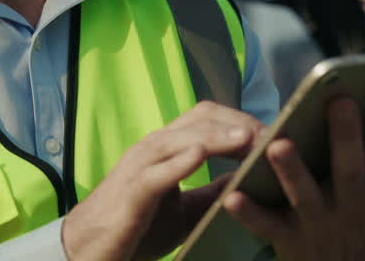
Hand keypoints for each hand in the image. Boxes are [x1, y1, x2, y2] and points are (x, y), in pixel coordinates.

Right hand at [61, 101, 264, 260]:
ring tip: (248, 137)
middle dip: (238, 122)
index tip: (274, 132)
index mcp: (167, 148)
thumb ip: (213, 191)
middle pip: (200, 118)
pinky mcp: (131, 192)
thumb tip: (249, 179)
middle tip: (272, 134)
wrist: (90, 251)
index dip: (241, 120)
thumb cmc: (136, 227)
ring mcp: (139, 166)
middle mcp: (153, 148)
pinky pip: (155, 172)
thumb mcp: (185, 209)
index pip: (208, 117)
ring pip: (181, 138)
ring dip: (217, 136)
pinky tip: (200, 156)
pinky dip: (179, 162)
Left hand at [223, 78, 364, 260]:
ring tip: (278, 144)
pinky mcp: (291, 242)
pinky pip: (268, 228)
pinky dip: (251, 213)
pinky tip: (232, 193)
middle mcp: (357, 205)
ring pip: (306, 196)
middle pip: (352, 168)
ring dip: (292, 172)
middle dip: (346, 135)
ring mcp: (322, 224)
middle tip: (339, 99)